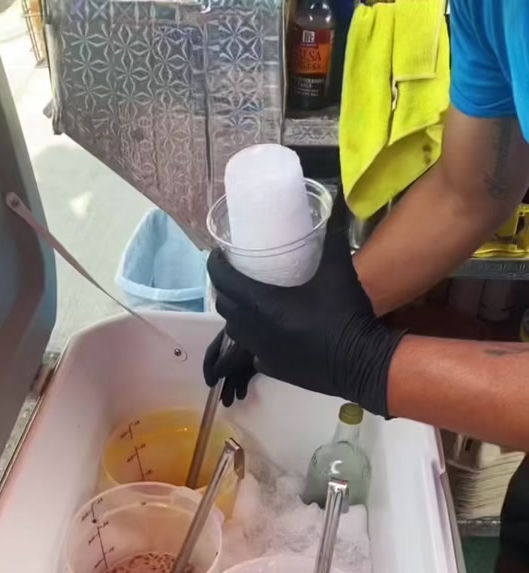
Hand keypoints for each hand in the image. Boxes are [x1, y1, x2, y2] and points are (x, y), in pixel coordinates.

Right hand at [203, 330, 255, 406]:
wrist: (276, 344)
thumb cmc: (249, 344)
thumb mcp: (231, 354)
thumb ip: (222, 364)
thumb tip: (217, 374)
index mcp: (228, 333)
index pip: (214, 351)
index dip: (209, 368)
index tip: (210, 385)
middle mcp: (236, 342)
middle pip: (225, 363)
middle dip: (222, 382)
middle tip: (219, 398)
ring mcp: (249, 351)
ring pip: (236, 370)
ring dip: (231, 386)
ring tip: (229, 402)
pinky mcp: (259, 360)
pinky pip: (247, 373)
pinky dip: (242, 384)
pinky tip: (241, 395)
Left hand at [206, 200, 405, 416]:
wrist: (361, 362)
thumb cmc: (345, 313)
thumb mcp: (338, 269)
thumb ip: (334, 233)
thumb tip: (338, 198)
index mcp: (261, 302)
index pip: (223, 280)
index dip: (216, 264)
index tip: (220, 253)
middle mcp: (253, 328)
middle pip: (224, 305)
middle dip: (225, 288)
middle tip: (237, 274)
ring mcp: (260, 351)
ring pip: (235, 330)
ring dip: (237, 314)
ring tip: (250, 301)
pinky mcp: (270, 368)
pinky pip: (252, 350)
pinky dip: (255, 338)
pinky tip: (270, 331)